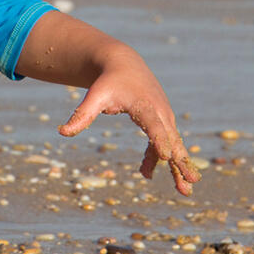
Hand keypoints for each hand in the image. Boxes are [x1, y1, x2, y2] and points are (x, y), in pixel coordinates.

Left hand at [57, 46, 199, 194]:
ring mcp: (163, 117)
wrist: (123, 64)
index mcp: (145, 105)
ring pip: (173, 144)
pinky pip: (162, 143)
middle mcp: (159, 112)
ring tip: (185, 190)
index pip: (155, 126)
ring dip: (180, 167)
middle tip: (192, 179)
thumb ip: (82, 115)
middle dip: (182, 160)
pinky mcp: (161, 121)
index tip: (168, 158)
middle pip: (172, 139)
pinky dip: (157, 158)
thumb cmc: (108, 81)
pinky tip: (145, 173)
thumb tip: (62, 132)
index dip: (161, 141)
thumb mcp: (95, 96)